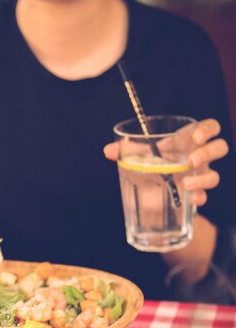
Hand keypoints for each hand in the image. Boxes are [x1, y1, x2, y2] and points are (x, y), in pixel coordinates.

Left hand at [104, 118, 227, 205]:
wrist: (154, 193)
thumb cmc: (151, 165)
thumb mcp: (140, 157)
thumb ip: (126, 151)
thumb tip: (108, 150)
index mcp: (187, 142)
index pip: (210, 128)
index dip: (208, 130)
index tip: (195, 139)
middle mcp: (199, 157)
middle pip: (220, 148)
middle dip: (209, 153)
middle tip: (190, 162)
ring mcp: (199, 176)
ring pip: (215, 175)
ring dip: (203, 179)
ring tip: (184, 183)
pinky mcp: (196, 194)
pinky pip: (205, 196)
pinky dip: (199, 197)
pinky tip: (191, 200)